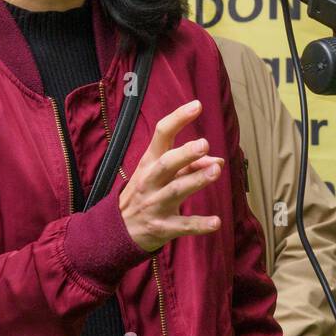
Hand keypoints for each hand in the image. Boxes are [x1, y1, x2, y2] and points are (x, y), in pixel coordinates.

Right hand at [119, 99, 223, 252]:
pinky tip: (216, 222)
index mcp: (150, 162)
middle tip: (204, 144)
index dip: (178, 118)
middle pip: (166, 164)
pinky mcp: (162, 227)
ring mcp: (155, 204)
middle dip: (185, 154)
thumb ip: (190, 166)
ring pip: (176, 191)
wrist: (118, 230)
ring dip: (196, 181)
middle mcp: (150, 181)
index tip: (197, 105)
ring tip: (216, 170)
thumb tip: (217, 160)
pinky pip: (182, 225)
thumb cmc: (145, 193)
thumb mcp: (161, 175)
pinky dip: (199, 224)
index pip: (162, 135)